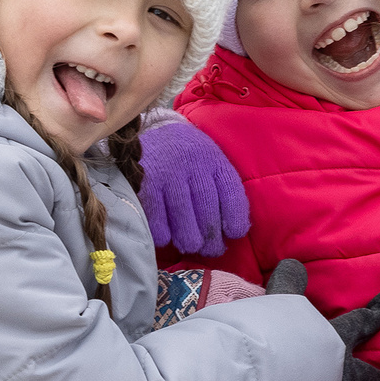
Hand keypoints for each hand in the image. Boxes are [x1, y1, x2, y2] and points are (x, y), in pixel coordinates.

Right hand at [137, 117, 249, 255]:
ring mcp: (166, 175)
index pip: (231, 194)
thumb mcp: (209, 160)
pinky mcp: (144, 185)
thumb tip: (233, 231)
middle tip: (211, 249)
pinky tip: (168, 236)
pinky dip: (164, 234)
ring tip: (191, 245)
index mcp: (213, 160)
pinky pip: (157, 221)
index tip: (234, 234)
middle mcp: (191, 166)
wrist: (150, 130)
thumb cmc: (186, 153)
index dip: (236, 219)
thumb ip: (221, 189)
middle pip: (207, 213)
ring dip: (189, 240)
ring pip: (183, 221)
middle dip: (211, 239)